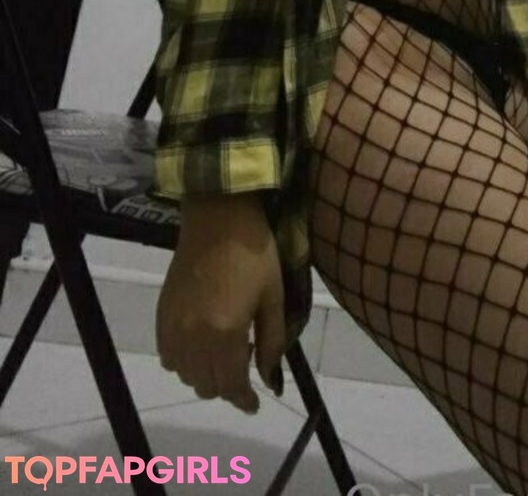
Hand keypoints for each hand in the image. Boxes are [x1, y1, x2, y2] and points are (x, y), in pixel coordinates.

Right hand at [157, 194, 285, 413]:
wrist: (218, 217)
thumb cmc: (255, 253)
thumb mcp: (273, 297)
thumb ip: (272, 342)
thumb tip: (269, 380)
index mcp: (225, 333)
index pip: (230, 385)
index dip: (244, 400)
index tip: (254, 403)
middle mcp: (193, 337)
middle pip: (205, 385)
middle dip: (227, 384)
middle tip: (247, 360)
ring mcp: (172, 327)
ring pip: (185, 375)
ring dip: (205, 373)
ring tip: (226, 346)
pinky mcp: (161, 315)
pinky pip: (168, 356)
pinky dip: (184, 359)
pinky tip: (201, 340)